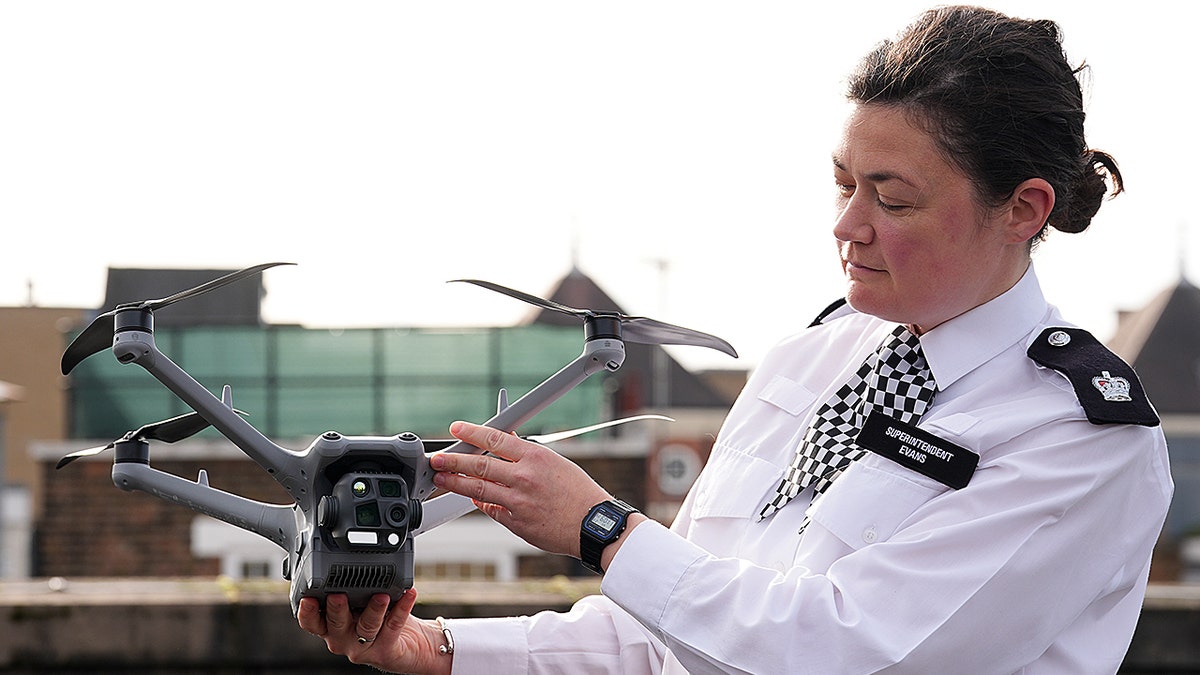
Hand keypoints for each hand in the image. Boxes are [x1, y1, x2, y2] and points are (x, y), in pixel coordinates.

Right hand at [298, 590, 450, 674]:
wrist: (409, 645)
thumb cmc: (380, 620)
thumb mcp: (360, 603)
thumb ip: (352, 588)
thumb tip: (351, 557)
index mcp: (331, 626)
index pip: (312, 622)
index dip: (307, 612)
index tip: (307, 598)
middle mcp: (343, 639)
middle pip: (336, 624)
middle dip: (336, 609)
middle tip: (338, 595)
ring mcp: (363, 647)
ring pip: (367, 627)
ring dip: (374, 609)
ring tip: (381, 596)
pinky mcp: (385, 650)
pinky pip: (393, 626)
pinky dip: (402, 608)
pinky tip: (408, 594)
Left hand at [432, 421, 611, 556]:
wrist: (591, 524)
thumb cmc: (579, 492)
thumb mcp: (556, 462)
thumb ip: (527, 454)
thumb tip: (504, 442)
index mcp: (535, 457)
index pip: (495, 439)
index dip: (472, 433)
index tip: (456, 429)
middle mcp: (524, 477)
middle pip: (479, 465)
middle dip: (453, 461)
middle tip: (437, 459)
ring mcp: (518, 501)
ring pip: (477, 489)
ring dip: (455, 483)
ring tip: (441, 479)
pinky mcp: (516, 522)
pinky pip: (491, 509)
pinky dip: (479, 502)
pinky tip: (471, 497)